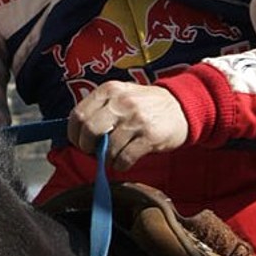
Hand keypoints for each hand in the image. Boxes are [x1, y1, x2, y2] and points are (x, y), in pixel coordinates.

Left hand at [67, 83, 188, 171]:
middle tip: (93, 152)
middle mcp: (121, 102)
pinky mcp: (149, 136)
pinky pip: (125, 158)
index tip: (78, 142)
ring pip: (107, 148)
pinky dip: (120, 165)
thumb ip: (100, 108)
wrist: (181, 107)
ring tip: (112, 157)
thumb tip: (78, 133)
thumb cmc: (146, 105)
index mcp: (109, 90)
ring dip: (106, 159)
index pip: (78, 114)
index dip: (74, 133)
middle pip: (89, 130)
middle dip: (86, 147)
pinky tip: (124, 161)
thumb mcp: (122, 96)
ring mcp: (136, 119)